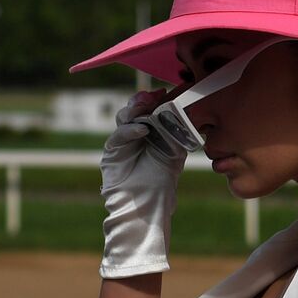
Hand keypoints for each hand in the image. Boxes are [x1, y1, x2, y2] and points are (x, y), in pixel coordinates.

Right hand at [97, 88, 189, 278]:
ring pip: (124, 118)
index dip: (154, 99)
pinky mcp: (112, 154)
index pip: (148, 109)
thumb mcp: (174, 152)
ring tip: (148, 106)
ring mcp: (121, 143)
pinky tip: (142, 129)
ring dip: (136, 110)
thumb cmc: (162, 183)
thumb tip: (185, 109)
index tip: (166, 91)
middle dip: (144, 100)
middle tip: (156, 94)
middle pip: (134, 109)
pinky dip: (130, 130)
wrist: (147, 207)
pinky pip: (119, 137)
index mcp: (148, 132)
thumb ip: (177, 131)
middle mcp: (133, 135)